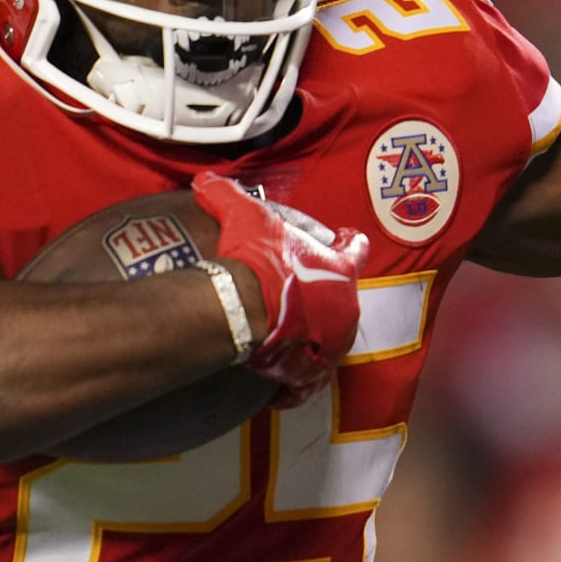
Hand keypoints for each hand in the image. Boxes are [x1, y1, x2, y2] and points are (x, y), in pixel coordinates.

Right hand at [191, 172, 367, 390]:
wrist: (246, 308)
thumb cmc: (257, 261)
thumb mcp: (243, 215)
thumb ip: (227, 194)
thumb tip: (206, 180)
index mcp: (339, 269)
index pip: (355, 250)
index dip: (350, 243)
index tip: (348, 239)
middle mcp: (345, 309)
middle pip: (343, 300)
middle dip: (326, 296)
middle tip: (302, 294)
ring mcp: (330, 345)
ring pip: (328, 342)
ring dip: (313, 338)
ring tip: (291, 335)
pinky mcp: (310, 373)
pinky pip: (306, 381)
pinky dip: (295, 380)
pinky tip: (281, 380)